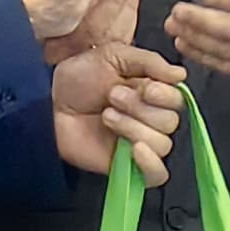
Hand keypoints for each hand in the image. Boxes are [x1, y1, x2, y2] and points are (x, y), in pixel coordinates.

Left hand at [50, 31, 184, 181]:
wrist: (49, 104)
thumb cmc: (78, 79)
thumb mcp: (113, 55)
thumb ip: (149, 61)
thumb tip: (180, 74)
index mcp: (152, 93)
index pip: (177, 99)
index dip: (164, 95)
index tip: (144, 88)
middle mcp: (151, 119)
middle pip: (170, 122)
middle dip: (140, 108)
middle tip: (112, 97)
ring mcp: (141, 144)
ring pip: (162, 143)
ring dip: (134, 127)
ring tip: (106, 116)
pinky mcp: (129, 167)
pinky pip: (157, 175)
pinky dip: (151, 164)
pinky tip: (134, 150)